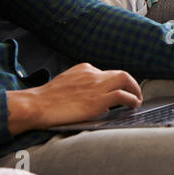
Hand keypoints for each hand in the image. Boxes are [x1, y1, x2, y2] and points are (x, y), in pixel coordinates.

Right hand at [8, 63, 141, 131]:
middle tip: (135, 94)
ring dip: (135, 90)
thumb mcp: (65, 85)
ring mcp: (96, 86)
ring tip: (137, 100)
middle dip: (131, 83)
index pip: (106, 73)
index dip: (115, 84)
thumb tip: (94, 100)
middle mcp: (92, 73)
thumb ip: (80, 87)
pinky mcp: (98, 100)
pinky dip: (132, 99)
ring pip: (125, 79)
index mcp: (84, 69)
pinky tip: (133, 106)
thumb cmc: (46, 100)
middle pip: (120, 74)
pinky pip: (123, 96)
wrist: (36, 104)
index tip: (119, 92)